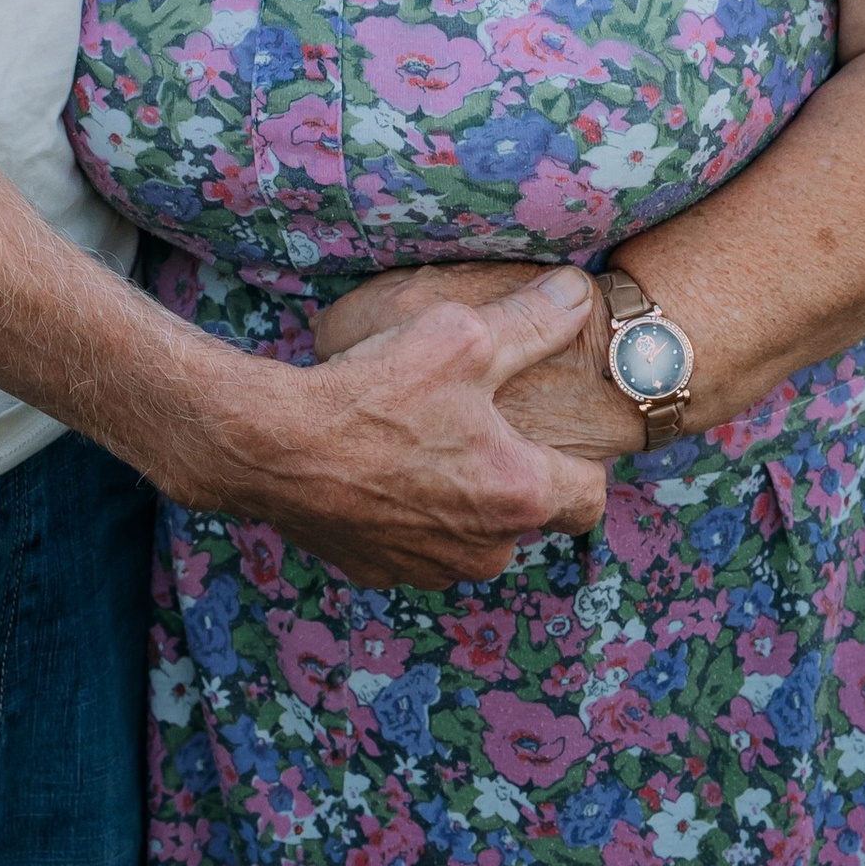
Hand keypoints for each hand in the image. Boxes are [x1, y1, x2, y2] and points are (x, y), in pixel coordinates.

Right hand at [202, 268, 614, 587]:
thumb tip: (578, 293)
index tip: (553, 434)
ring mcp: (429, 568)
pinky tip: (380, 470)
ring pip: (469, 537)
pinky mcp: (378, 572)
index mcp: (517, 495)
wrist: (275, 445)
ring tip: (422, 443)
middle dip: (510, 476)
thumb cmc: (375, 391)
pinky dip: (408, 515)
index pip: (589, 497)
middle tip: (476, 425)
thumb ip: (532, 320)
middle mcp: (484, 549)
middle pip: (524, 516)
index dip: (580, 461)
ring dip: (458, 500)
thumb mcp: (462, 336)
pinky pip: (414, 546)